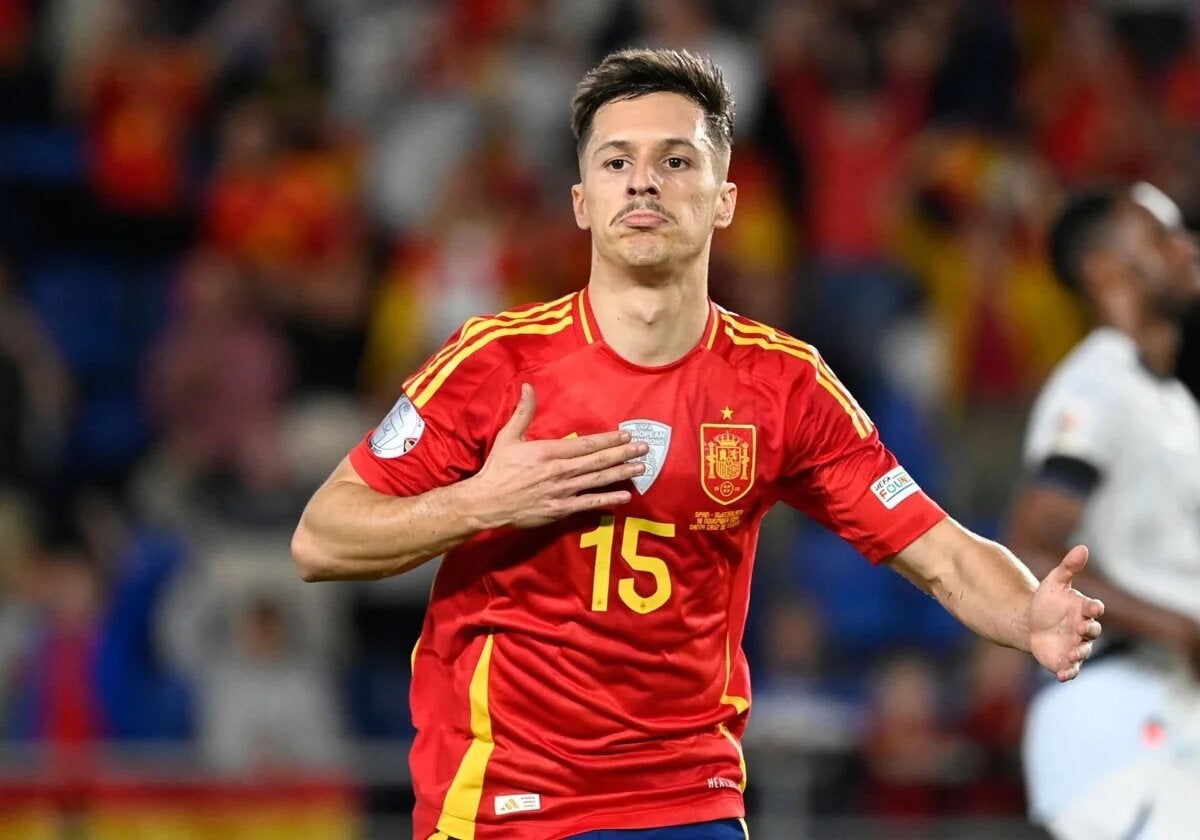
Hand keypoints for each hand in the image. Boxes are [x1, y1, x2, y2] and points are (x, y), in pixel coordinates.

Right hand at [460, 383, 646, 529]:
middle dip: (623, 454)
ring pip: (597, 480)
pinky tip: (624, 496)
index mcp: (549, 451)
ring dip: (621, 474)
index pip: (586, 444)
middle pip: (597, 461)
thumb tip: (528, 386)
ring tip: (641, 468)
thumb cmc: (498, 468)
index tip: (626, 435)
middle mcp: (560, 471)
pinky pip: (588, 504)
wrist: (487, 502)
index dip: (608, 440)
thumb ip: (523, 412)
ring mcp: (562, 491)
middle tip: (644, 449)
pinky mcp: (560, 509)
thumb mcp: (508, 436)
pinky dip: (607, 500)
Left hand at [1029, 545, 1104, 681]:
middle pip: (1092, 631)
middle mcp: (1084, 629)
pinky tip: (1061, 674)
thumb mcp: (1055, 582)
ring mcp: (1076, 646)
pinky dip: (1068, 672)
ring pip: (1083, 652)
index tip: (1092, 607)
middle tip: (1080, 628)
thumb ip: (1069, 567)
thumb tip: (1083, 547)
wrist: (1031, 622)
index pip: (1094, 608)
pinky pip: (1070, 669)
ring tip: (1072, 654)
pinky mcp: (1064, 661)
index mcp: (1083, 609)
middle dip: (1088, 630)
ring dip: (1079, 654)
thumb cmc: (1047, 600)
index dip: (1094, 608)